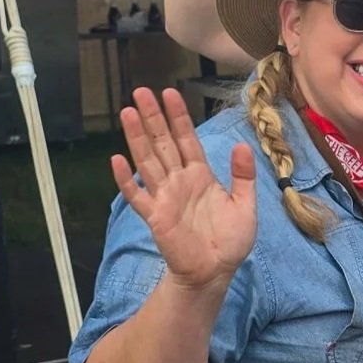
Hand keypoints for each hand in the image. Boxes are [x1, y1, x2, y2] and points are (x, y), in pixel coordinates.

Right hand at [112, 87, 256, 289]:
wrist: (216, 272)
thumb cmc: (229, 241)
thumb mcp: (245, 206)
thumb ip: (242, 176)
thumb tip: (242, 145)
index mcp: (200, 175)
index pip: (187, 139)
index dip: (179, 117)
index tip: (170, 93)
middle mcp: (179, 181)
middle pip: (163, 143)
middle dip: (153, 117)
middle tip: (141, 91)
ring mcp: (164, 197)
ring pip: (148, 161)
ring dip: (137, 137)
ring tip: (128, 112)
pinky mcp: (155, 216)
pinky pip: (137, 196)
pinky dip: (126, 180)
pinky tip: (117, 160)